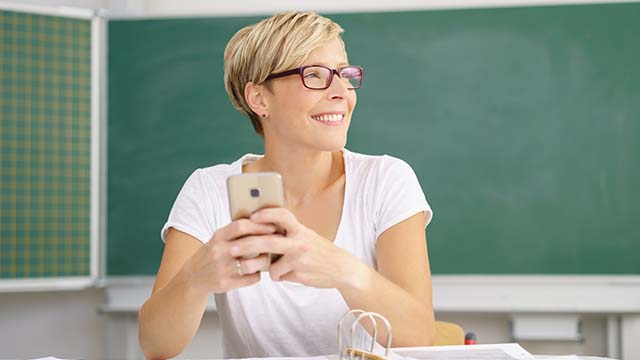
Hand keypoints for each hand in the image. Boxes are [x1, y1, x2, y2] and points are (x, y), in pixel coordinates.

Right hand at [180, 219, 276, 293]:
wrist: (192, 277)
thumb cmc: (211, 254)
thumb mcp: (218, 239)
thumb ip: (235, 232)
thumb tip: (262, 220)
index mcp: (218, 236)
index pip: (241, 226)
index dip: (259, 225)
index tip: (273, 227)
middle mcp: (219, 251)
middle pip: (249, 244)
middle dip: (267, 243)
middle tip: (278, 242)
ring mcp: (222, 268)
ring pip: (252, 263)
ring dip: (264, 261)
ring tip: (267, 258)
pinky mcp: (225, 283)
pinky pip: (251, 278)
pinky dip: (257, 275)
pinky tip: (256, 272)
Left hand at [229, 207, 366, 288]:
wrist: (341, 268)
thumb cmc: (319, 250)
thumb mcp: (306, 236)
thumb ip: (287, 233)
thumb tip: (260, 229)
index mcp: (300, 229)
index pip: (282, 215)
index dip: (266, 214)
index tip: (252, 216)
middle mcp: (299, 242)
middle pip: (268, 242)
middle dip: (247, 245)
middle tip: (232, 249)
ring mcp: (299, 259)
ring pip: (271, 266)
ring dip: (267, 269)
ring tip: (273, 268)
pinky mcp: (299, 274)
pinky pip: (279, 276)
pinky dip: (280, 276)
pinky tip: (290, 273)